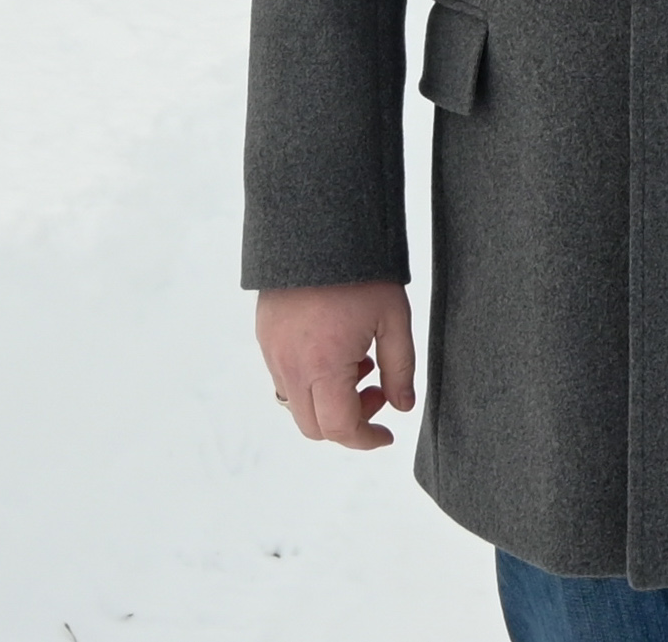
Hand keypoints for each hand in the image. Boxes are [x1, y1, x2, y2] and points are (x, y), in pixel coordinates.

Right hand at [256, 281, 416, 449]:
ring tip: (359, 362)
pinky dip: (311, 381)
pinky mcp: (264, 339)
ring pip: (296, 405)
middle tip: (378, 391)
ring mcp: (272, 353)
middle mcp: (289, 367)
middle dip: (349, 422)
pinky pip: (284, 379)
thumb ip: (401, 369)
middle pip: (313, 427)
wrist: (318, 228)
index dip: (367, 439)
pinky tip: (337, 349)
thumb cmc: (361, 272)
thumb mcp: (394, 320)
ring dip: (328, 401)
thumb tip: (403, 407)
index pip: (340, 428)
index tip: (387, 434)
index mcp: (322, 367)